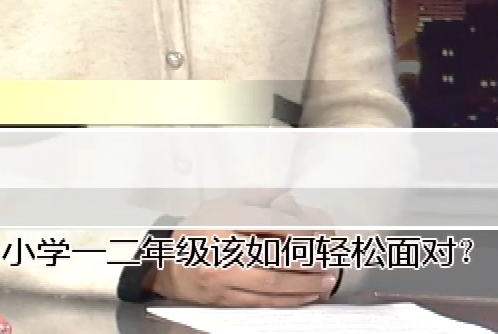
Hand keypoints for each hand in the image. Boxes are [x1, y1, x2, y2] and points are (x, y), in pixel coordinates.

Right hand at [140, 190, 339, 306]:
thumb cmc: (198, 232)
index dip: (297, 229)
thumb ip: (254, 200)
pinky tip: (306, 296)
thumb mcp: (220, 206)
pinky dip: (288, 300)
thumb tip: (287, 196)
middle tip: (329, 260)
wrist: (168, 266)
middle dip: (306, 260)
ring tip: (326, 282)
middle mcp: (221, 250)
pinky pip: (262, 302)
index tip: (318, 232)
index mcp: (222, 220)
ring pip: (271, 284)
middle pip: (273, 257)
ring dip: (303, 284)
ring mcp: (223, 277)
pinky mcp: (225, 299)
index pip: (268, 223)